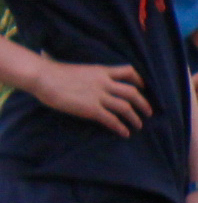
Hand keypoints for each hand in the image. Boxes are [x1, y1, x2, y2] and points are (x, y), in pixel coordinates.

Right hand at [32, 59, 151, 134]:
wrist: (43, 77)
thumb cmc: (56, 73)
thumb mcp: (81, 70)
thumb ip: (92, 76)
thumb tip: (94, 81)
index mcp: (102, 71)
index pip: (129, 71)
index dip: (140, 80)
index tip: (144, 87)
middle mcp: (104, 83)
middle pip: (132, 92)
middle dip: (144, 103)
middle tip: (149, 112)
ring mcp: (98, 96)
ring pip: (126, 107)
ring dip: (135, 118)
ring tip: (138, 125)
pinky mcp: (91, 109)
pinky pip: (111, 119)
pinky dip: (120, 127)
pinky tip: (124, 133)